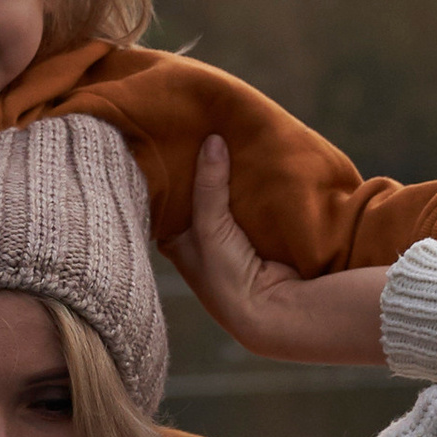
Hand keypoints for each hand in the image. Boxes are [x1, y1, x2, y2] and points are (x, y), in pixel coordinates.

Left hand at [163, 134, 391, 367]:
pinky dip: (250, 184)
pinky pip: (249, 201)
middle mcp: (198, 240)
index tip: (170, 137)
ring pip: (224, 196)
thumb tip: (212, 140)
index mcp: (176, 241)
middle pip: (196, 194)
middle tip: (201, 126)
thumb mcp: (208, 227)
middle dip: (200, 167)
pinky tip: (252, 155)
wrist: (271, 310)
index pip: (165, 199)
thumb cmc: (226, 276)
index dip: (169, 172)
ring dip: (228, 173)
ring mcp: (228, 238)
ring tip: (225, 131)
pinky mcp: (255, 235)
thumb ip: (208, 184)